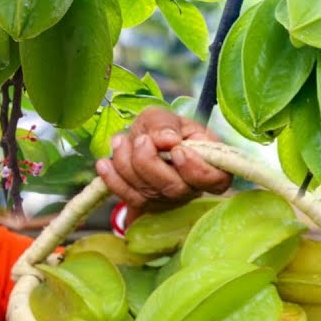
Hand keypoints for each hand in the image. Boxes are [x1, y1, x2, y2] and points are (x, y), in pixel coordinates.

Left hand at [95, 106, 230, 221]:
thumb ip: (165, 123)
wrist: (139, 139)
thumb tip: (167, 140)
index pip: (216, 179)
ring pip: (148, 192)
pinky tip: (104, 163)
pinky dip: (113, 179)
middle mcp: (191, 187)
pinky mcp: (145, 204)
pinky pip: (128, 197)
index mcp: (209, 164)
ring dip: (128, 164)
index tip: (176, 151)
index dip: (197, 170)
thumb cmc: (159, 128)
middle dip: (151, 162)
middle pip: (176, 188)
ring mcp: (167, 199)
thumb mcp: (163, 116)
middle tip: (141, 139)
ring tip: (120, 141)